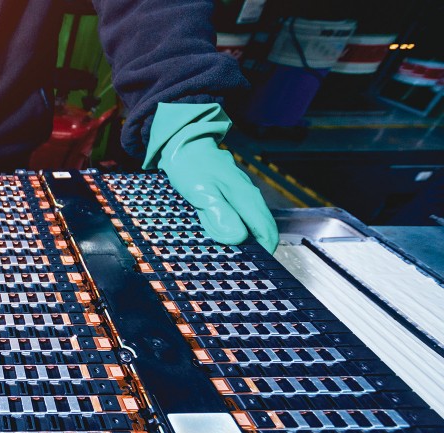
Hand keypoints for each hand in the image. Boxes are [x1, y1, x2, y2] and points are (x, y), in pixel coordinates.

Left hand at [145, 103, 278, 253]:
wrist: (184, 144)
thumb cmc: (191, 167)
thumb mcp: (201, 193)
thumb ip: (220, 215)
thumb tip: (237, 238)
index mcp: (247, 199)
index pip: (267, 234)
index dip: (262, 255)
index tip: (250, 269)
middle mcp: (250, 198)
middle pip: (261, 232)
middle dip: (252, 250)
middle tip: (234, 265)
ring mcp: (243, 196)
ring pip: (250, 225)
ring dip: (241, 241)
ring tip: (225, 254)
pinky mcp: (233, 195)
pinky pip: (239, 217)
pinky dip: (232, 229)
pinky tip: (217, 235)